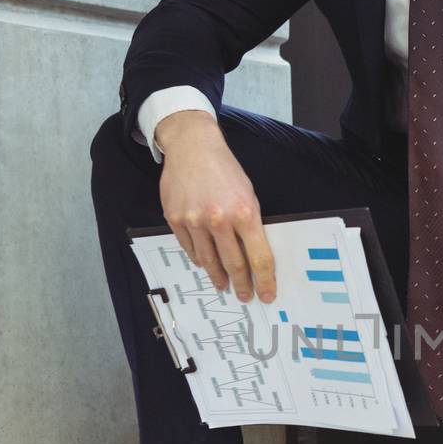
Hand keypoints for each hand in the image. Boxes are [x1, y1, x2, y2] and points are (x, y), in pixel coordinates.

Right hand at [157, 119, 275, 303]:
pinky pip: (189, 248)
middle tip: (244, 296)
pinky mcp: (175, 219)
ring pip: (208, 261)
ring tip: (223, 285)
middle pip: (233, 264)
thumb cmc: (225, 170)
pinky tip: (205, 264)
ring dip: (218, 276)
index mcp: (245, 213)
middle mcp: (219, 219)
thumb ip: (251, 225)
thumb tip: (253, 256)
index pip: (259, 257)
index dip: (264, 281)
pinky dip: (199, 259)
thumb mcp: (249, 194)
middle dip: (241, 285)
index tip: (267, 295)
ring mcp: (194, 220)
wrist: (193, 147)